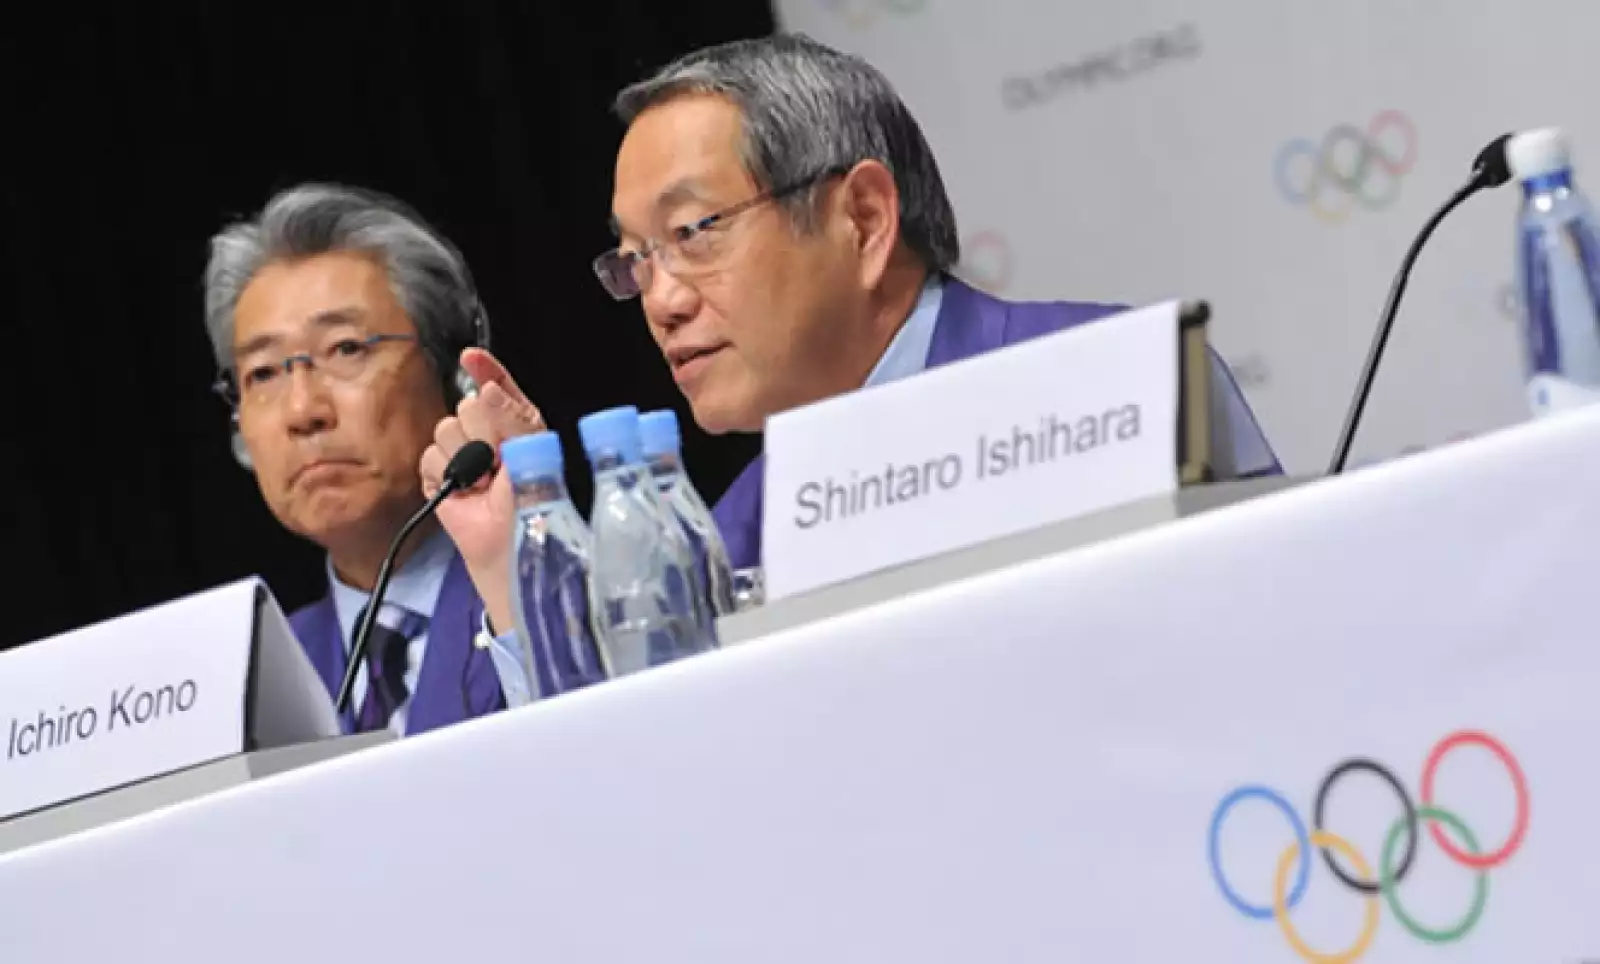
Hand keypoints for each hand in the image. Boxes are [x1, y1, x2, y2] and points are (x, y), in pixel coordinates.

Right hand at [419, 348, 544, 632]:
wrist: (507, 543)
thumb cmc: (530, 502)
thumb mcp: (533, 451)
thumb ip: (512, 416)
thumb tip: (485, 389)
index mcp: (516, 422)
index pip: (497, 385)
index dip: (485, 369)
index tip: (470, 358)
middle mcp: (488, 433)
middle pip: (468, 405)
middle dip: (483, 431)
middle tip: (500, 461)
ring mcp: (462, 453)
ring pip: (446, 428)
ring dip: (465, 458)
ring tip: (485, 483)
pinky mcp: (439, 474)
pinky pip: (429, 456)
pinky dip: (446, 475)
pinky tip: (464, 492)